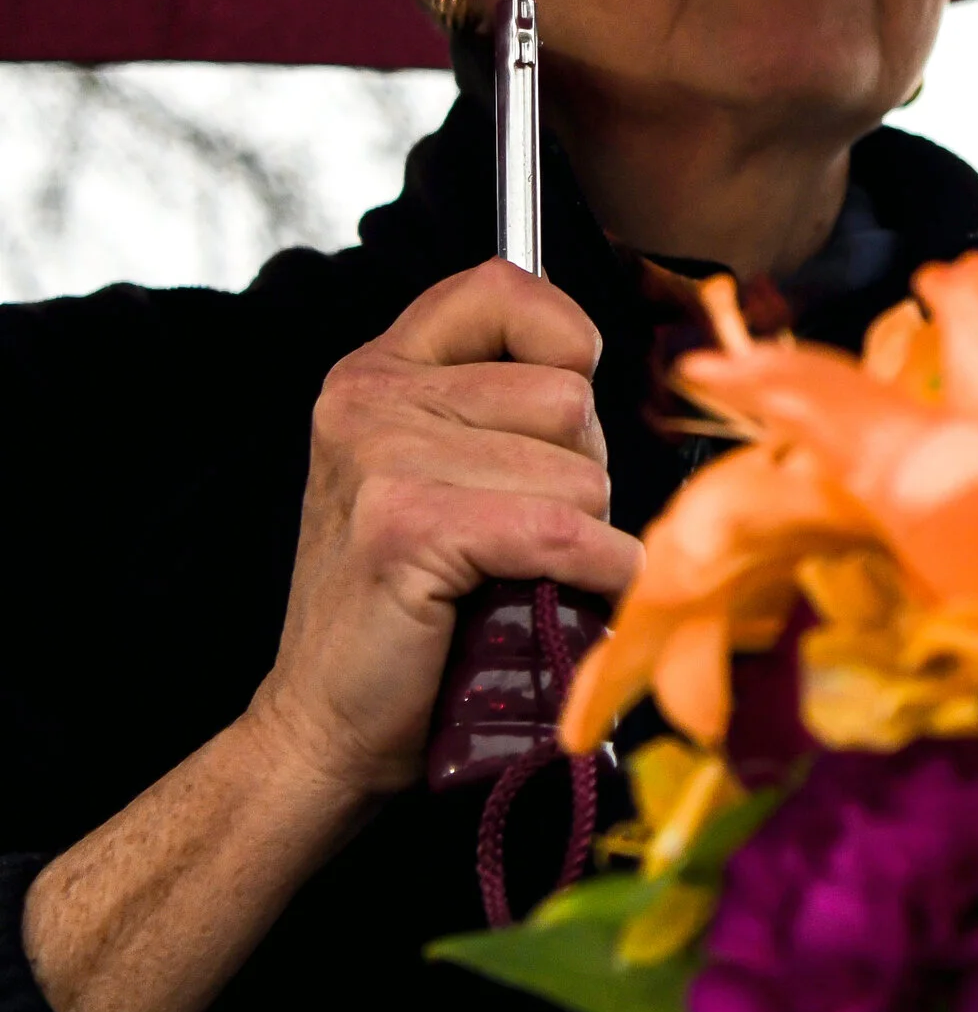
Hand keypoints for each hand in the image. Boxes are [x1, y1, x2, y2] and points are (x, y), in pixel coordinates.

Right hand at [248, 258, 643, 799]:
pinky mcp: (405, 526)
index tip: (562, 416)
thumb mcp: (448, 473)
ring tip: (515, 574)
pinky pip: (564, 531)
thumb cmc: (417, 604)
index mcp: (379, 371)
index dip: (565, 343)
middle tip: (522, 535)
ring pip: (580, 470)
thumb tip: (613, 380)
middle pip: (568, 397)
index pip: (503, 288)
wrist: (330, 724)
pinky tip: (557, 600)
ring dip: (581, 536)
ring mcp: (381, 457)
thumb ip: (509, 408)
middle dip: (578, 473)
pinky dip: (592, 576)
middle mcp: (369, 396)